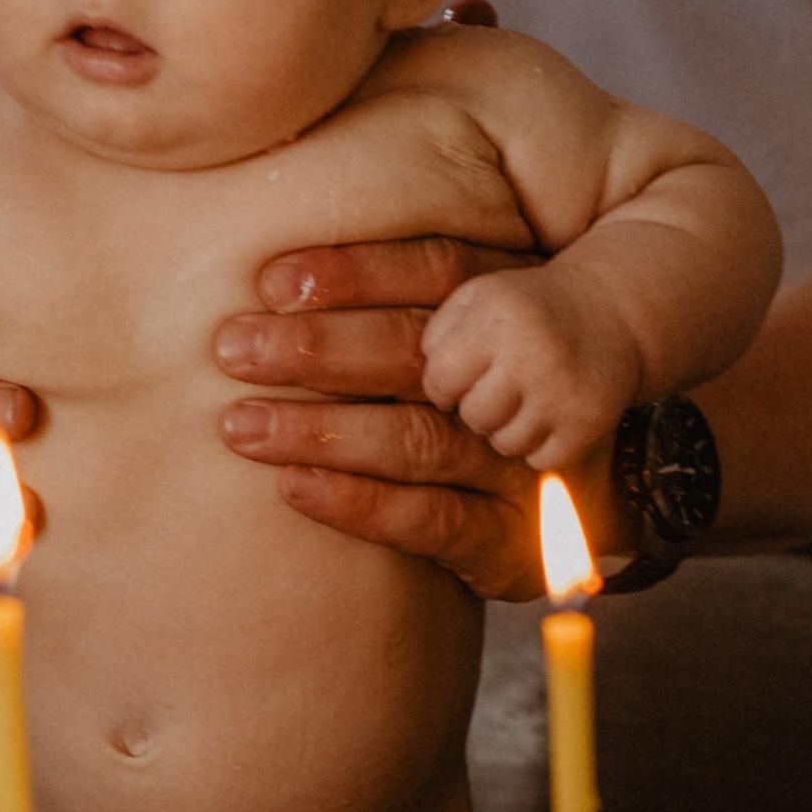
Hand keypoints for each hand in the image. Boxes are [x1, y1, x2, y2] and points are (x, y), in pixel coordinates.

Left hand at [214, 235, 560, 601]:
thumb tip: (268, 276)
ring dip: (320, 430)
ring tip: (240, 426)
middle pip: (420, 353)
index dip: (356, 273)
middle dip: (318, 349)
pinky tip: (291, 487)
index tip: (271, 282)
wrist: (579, 512)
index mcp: (508, 315)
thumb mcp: (460, 339)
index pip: (440, 272)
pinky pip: (430, 517)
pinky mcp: (509, 539)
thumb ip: (395, 300)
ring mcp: (519, 464)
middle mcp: (521, 382)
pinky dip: (356, 500)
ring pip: (418, 437)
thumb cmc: (474, 409)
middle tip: (232, 349)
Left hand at [421, 266, 647, 470]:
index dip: (444, 385)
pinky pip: (539, 460)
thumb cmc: (526, 310)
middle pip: (473, 417)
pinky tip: (552, 413)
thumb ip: (436, 333)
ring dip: (507, 428)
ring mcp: (565, 392)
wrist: (611, 314)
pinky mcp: (589, 424)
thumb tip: (422, 387)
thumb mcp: (477, 298)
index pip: (439, 380)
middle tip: (498, 386)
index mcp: (499, 315)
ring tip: (526, 396)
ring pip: (504, 444)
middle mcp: (534, 352)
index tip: (460, 377)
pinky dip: (541, 444)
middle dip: (477, 407)